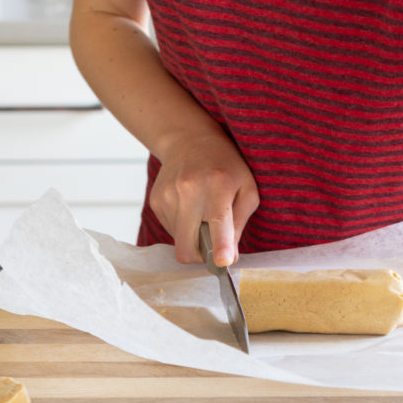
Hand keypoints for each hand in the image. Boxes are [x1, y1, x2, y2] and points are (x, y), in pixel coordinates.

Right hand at [149, 128, 259, 266]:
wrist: (189, 140)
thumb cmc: (226, 167)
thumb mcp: (246, 189)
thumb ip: (239, 224)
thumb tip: (228, 258)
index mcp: (218, 186)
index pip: (217, 222)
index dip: (220, 246)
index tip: (222, 262)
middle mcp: (189, 190)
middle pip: (188, 247)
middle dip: (201, 257)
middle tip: (212, 247)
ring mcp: (168, 196)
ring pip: (179, 242)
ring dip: (192, 237)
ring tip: (201, 213)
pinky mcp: (155, 201)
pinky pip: (171, 231)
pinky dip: (183, 227)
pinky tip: (189, 207)